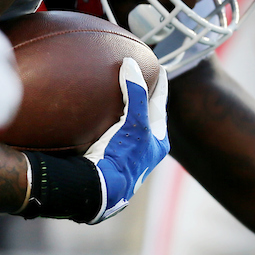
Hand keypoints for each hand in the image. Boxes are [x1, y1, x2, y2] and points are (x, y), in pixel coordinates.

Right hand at [83, 58, 169, 222]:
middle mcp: (144, 150)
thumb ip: (135, 93)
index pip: (160, 106)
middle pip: (145, 116)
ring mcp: (125, 155)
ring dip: (123, 109)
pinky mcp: (107, 158)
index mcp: (157, 142)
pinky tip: (94, 114)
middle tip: (139, 77)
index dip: (160, 86)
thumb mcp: (136, 123)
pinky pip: (108, 132)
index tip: (160, 69)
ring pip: (127, 125)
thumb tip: (131, 65)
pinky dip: (105, 120)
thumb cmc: (123, 158)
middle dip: (143, 98)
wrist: (99, 189)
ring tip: (117, 91)